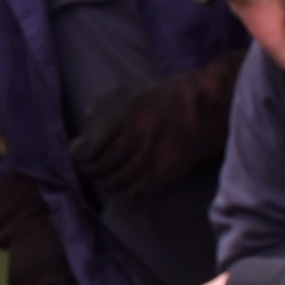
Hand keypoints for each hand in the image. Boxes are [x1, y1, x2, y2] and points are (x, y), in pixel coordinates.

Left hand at [70, 51, 244, 201]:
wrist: (206, 109)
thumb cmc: (167, 97)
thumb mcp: (134, 90)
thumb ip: (108, 101)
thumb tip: (88, 113)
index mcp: (122, 118)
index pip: (88, 147)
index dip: (80, 154)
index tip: (79, 154)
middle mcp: (133, 140)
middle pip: (99, 168)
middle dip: (91, 170)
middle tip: (92, 169)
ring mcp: (149, 160)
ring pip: (116, 183)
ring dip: (108, 184)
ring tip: (108, 180)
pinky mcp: (164, 176)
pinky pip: (138, 194)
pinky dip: (130, 194)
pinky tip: (130, 189)